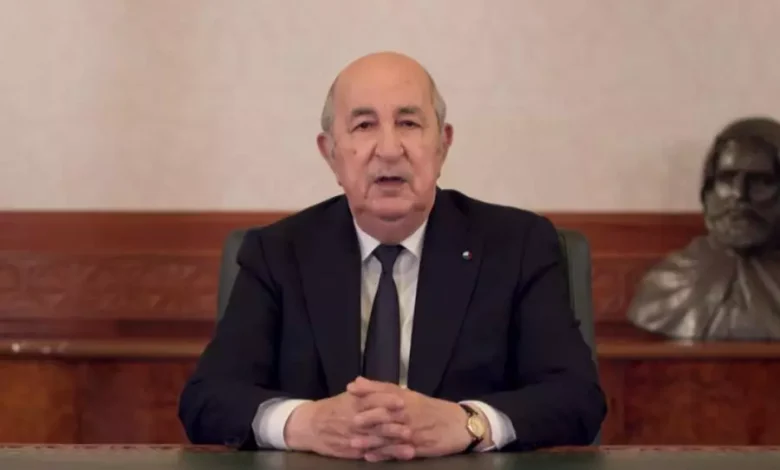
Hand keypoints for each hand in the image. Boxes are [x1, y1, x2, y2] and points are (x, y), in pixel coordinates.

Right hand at [283, 389, 413, 459]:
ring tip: (409, 447)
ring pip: (375, 441)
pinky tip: (396, 457)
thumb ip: (367, 391)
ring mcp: (353, 438)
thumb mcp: (348, 397)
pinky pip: (370, 454)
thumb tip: (388, 386)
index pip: (372, 400)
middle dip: (392, 425)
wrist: (309, 426)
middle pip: (375, 423)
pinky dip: (383, 456)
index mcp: (354, 403)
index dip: (387, 401)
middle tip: (410, 427)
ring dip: (392, 444)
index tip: (402, 402)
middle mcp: (354, 420)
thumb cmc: (333, 408)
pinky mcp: (353, 452)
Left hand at [347, 377, 473, 460]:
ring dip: (372, 440)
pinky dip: (384, 455)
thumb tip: (357, 381)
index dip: (368, 389)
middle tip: (351, 420)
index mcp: (407, 397)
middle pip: (388, 413)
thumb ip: (383, 389)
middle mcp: (409, 412)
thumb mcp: (408, 395)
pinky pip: (398, 451)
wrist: (458, 424)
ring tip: (354, 444)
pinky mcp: (418, 447)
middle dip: (369, 416)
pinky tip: (370, 457)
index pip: (386, 390)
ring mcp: (414, 431)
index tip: (350, 389)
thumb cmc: (429, 409)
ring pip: (390, 435)